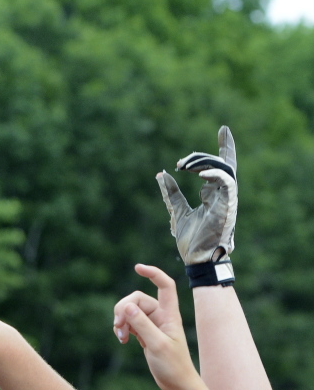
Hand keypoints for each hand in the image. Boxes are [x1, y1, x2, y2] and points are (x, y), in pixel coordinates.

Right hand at [113, 265, 196, 389]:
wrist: (177, 383)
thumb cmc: (173, 365)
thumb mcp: (156, 344)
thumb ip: (141, 324)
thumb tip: (126, 306)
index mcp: (170, 315)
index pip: (165, 286)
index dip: (153, 273)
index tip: (137, 268)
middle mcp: (161, 316)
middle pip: (137, 299)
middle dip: (123, 310)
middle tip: (119, 327)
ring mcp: (152, 324)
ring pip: (130, 311)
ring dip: (121, 321)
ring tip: (120, 337)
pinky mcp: (145, 334)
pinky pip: (129, 323)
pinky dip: (122, 329)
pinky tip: (122, 340)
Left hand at [157, 125, 236, 264]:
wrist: (197, 260)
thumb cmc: (191, 241)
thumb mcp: (177, 212)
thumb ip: (171, 194)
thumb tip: (161, 175)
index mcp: (214, 194)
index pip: (221, 165)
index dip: (225, 146)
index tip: (223, 129)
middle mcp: (223, 194)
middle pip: (221, 163)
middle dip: (201, 157)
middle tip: (180, 163)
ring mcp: (227, 199)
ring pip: (224, 168)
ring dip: (204, 162)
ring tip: (184, 166)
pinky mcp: (228, 205)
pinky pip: (227, 183)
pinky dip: (215, 174)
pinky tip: (199, 174)